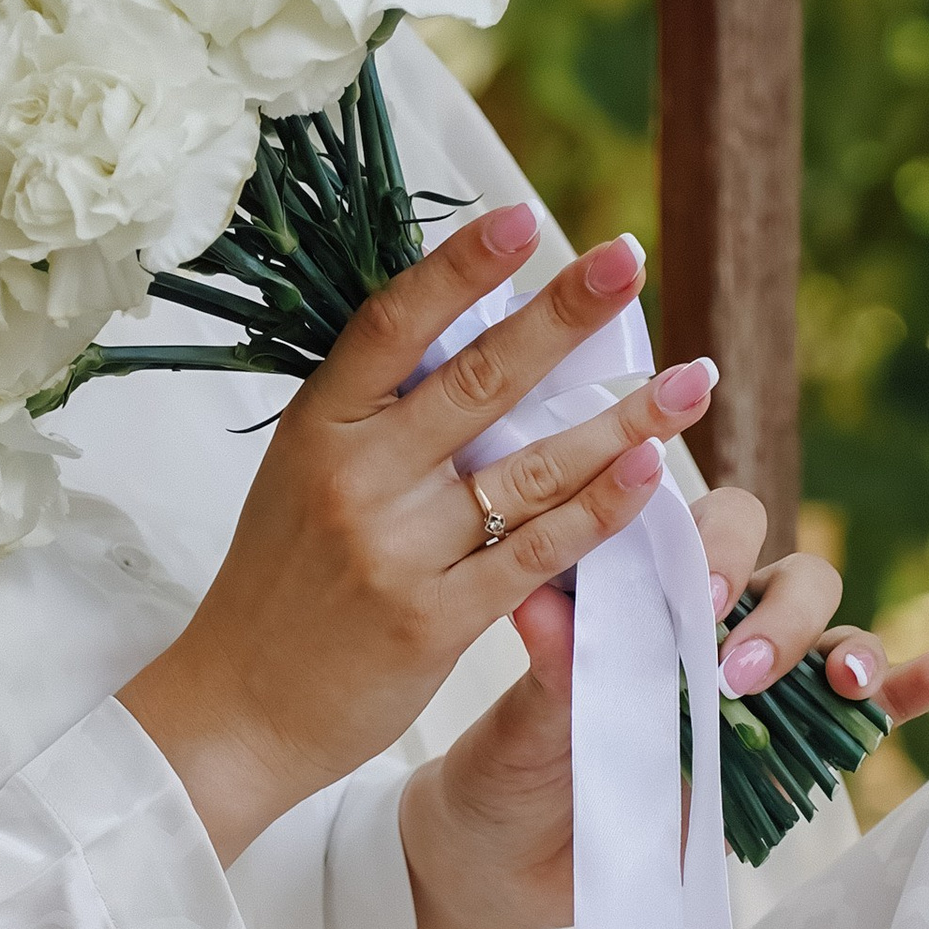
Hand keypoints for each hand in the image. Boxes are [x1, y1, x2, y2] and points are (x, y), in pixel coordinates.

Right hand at [120, 207, 714, 866]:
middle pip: (476, 380)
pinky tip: (648, 475)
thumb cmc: (279, 585)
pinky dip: (597, 513)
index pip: (394, 325)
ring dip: (620, 421)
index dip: (460, 266)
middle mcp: (357, 478)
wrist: (237, 709)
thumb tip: (464, 331)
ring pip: (527, 468)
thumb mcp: (301, 476)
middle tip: (629, 260)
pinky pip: (534, 553)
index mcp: (318, 428)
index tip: (525, 219)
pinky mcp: (434, 620)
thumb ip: (374, 415)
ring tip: (692, 381)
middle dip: (562, 316)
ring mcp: (396, 550)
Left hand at [399, 484, 928, 928]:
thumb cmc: (509, 766)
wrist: (508, 858)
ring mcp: (758, 685)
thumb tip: (539, 604)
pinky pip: (868, 710)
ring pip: (830, 632)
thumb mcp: (525, 722)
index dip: (713, 549)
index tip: (693, 598)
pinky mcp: (787, 750)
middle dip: (775, 611)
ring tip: (839, 680)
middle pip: (784, 573)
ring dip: (844, 646)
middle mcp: (714, 622)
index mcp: (649, 588)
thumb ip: (554, 668)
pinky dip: (913, 684)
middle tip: (734, 669)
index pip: (705, 528)